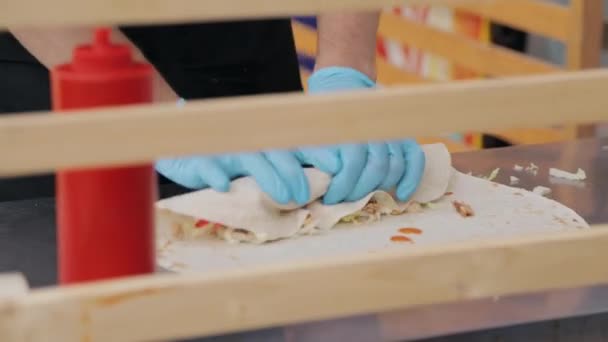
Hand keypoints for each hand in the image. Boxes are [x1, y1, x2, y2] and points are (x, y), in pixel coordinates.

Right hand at [155, 151, 309, 204]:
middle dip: (294, 173)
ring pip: (251, 158)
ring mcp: (227, 148)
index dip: (318, 153)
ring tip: (283, 197)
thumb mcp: (261, 162)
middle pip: (278, 153)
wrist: (186, 147)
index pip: (298, 143)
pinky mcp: (201, 158)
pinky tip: (224, 185)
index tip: (336, 167)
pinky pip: (209, 164)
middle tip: (304, 195)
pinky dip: (216, 174)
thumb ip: (285, 170)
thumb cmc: (231, 160)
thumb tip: (319, 186)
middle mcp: (251, 141)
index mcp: (269, 141)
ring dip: (269, 177)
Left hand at [305, 67, 424, 203]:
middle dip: (359, 190)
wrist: (343, 81)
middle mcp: (374, 126)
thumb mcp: (307, 129)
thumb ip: (309, 155)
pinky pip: (415, 158)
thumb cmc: (321, 112)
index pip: (351, 162)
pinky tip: (402, 194)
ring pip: (394, 167)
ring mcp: (392, 130)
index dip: (342, 185)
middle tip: (343, 200)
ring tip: (360, 197)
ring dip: (379, 187)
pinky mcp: (403, 135)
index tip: (330, 198)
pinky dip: (411, 178)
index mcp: (349, 123)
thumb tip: (307, 187)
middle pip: (375, 168)